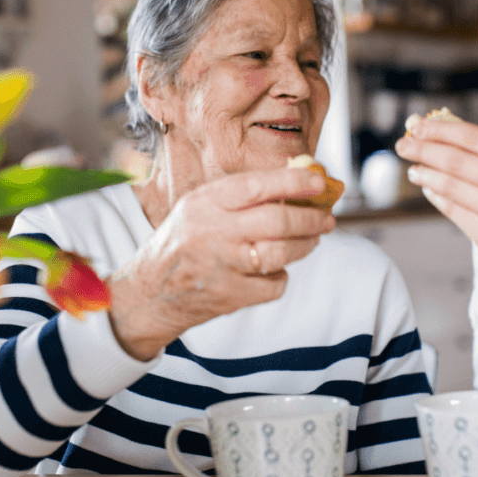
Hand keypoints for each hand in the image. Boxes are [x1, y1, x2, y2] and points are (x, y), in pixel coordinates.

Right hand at [107, 167, 334, 360]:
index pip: (256, 186)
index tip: (319, 181)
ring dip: (305, 246)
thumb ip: (240, 196)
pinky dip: (281, 277)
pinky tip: (274, 271)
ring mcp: (221, 266)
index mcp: (206, 202)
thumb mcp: (200, 207)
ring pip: (281, 253)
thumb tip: (296, 180)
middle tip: (327, 219)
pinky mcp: (229, 296)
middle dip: (311, 219)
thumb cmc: (184, 242)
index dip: (293, 182)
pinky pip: (273, 285)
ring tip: (312, 240)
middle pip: (277, 221)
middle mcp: (213, 231)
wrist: (150, 292)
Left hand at [395, 119, 477, 298]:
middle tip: (402, 144)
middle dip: (423, 149)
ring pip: (450, 184)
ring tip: (412, 168)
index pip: (473, 137)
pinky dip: (436, 197)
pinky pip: (453, 210)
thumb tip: (446, 136)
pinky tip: (428, 190)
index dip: (439, 129)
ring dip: (425, 173)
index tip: (417, 126)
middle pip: (456, 159)